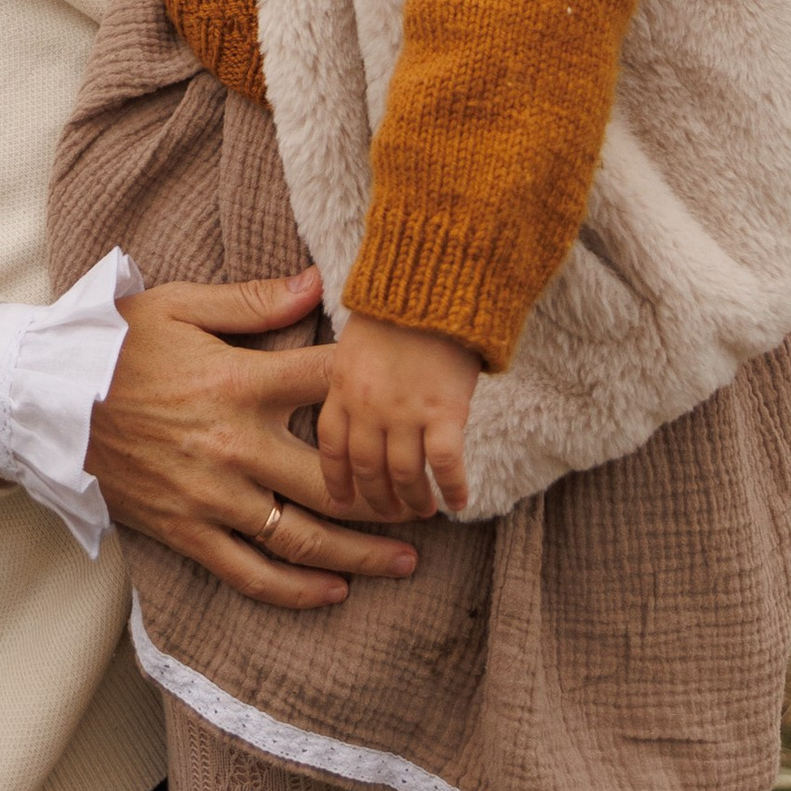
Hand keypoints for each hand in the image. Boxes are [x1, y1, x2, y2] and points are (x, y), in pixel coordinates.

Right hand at [85, 274, 421, 613]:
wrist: (41, 398)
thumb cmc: (111, 344)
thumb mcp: (178, 305)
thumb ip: (252, 301)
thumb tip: (318, 283)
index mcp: (236, 379)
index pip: (327, 385)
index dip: (377, 395)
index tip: (419, 405)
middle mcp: (233, 443)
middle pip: (334, 481)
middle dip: (393, 498)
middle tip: (434, 505)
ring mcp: (210, 494)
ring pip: (302, 537)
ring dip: (362, 555)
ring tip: (406, 561)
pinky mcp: (185, 531)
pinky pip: (249, 573)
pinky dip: (295, 589)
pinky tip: (333, 590)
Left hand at [313, 315, 479, 520]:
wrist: (433, 279)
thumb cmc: (398, 300)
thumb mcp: (356, 337)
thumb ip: (352, 376)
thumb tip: (356, 403)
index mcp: (341, 384)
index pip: (331, 445)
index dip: (337, 479)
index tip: (343, 502)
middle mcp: (368, 406)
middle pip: (367, 468)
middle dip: (377, 497)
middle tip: (390, 512)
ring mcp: (405, 412)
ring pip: (404, 475)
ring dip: (414, 499)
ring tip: (424, 510)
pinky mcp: (444, 412)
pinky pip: (445, 464)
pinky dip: (452, 488)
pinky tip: (459, 502)